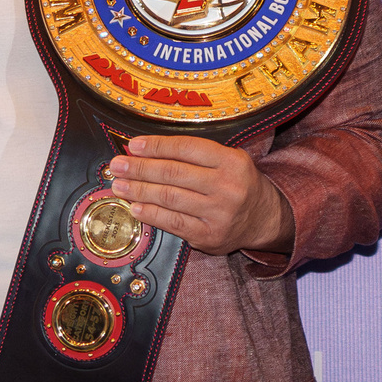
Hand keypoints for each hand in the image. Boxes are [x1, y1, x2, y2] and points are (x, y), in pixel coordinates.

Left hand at [107, 136, 291, 256]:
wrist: (265, 218)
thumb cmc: (239, 183)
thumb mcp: (228, 160)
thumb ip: (194, 155)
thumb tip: (145, 151)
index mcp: (231, 161)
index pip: (186, 148)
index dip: (156, 146)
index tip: (133, 145)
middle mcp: (227, 186)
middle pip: (174, 173)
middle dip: (140, 168)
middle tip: (117, 165)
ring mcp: (218, 213)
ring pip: (170, 198)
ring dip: (139, 191)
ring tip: (119, 186)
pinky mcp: (210, 236)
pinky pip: (174, 223)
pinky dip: (152, 215)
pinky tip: (136, 208)